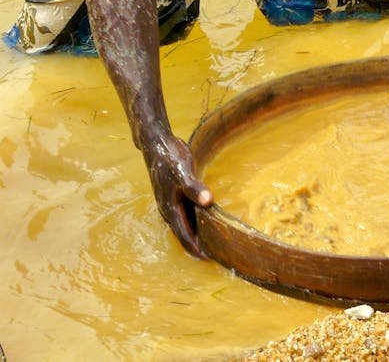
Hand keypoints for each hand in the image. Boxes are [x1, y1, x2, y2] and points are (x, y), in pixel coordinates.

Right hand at [142, 132, 213, 256]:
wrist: (156, 143)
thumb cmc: (168, 158)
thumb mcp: (182, 172)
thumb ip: (194, 187)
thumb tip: (208, 200)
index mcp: (170, 209)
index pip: (184, 236)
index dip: (197, 248)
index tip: (211, 259)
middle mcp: (169, 209)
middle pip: (185, 233)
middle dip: (198, 244)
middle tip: (218, 254)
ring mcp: (171, 202)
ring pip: (186, 223)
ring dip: (198, 233)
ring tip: (215, 241)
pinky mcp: (175, 194)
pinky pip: (187, 212)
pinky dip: (197, 219)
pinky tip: (208, 217)